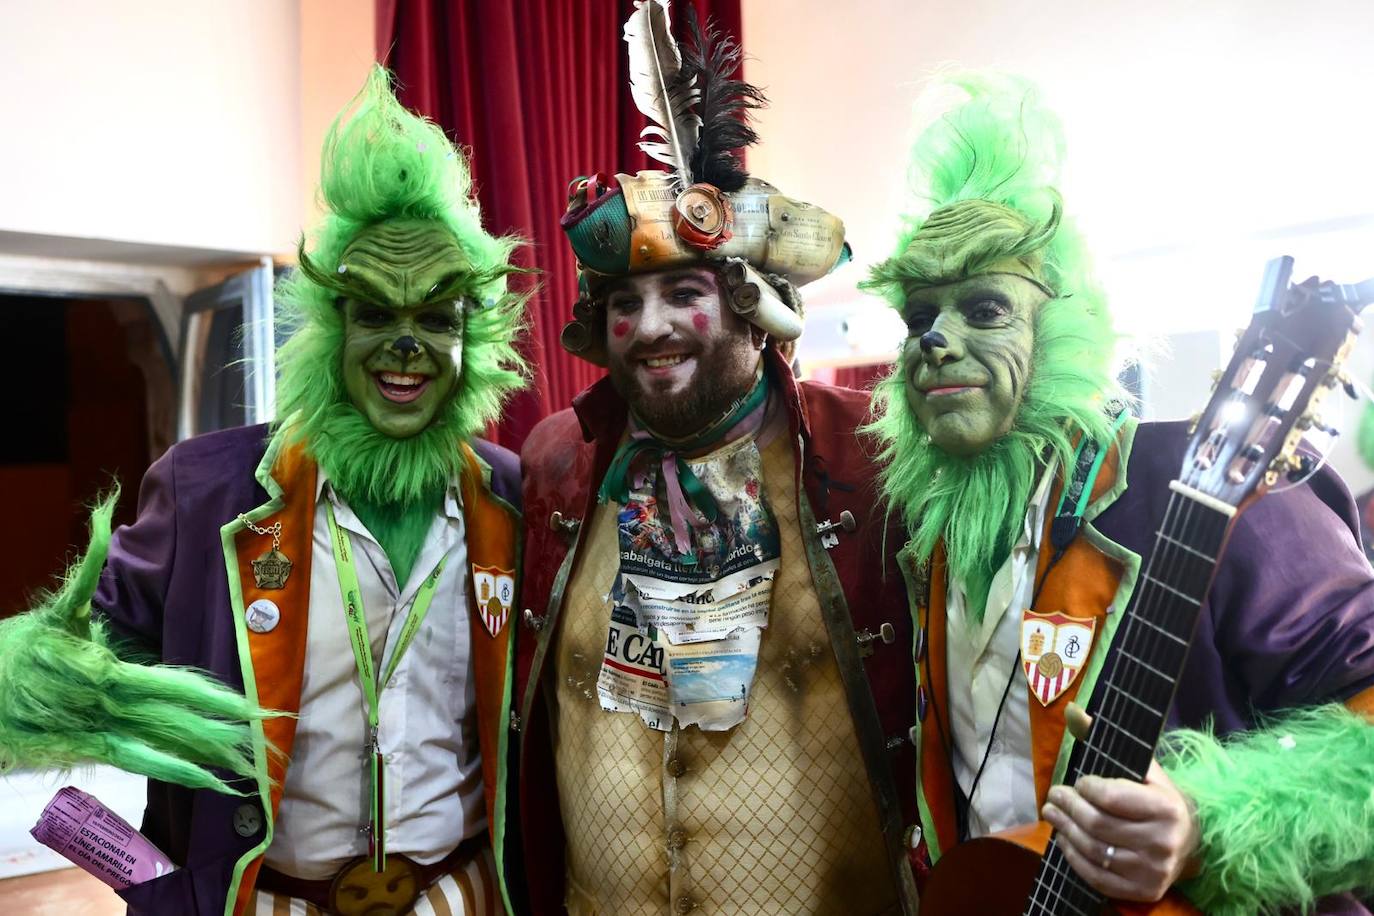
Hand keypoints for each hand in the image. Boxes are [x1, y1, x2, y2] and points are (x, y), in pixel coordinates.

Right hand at [0, 494, 269, 793]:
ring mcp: (96, 733)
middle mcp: (105, 707)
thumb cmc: (18, 648)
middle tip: (270, 735)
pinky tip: (208, 781)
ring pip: (161, 747)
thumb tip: (105, 512)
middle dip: (223, 731)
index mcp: (103, 670)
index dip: (212, 698)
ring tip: (251, 766)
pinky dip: (175, 772)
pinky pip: (137, 763)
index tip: (250, 704)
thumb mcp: (56, 609)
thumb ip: (87, 568)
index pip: (170, 686)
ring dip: (207, 758)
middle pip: (175, 722)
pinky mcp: (87, 751)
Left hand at [1040, 703, 1200, 901]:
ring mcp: (1153, 872)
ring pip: (1093, 850)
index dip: (1085, 787)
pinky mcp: (1143, 892)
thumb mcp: (1141, 768)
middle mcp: (1163, 843)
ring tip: (1052, 813)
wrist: (1188, 841)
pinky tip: (1064, 839)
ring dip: (1064, 829)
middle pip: (1097, 825)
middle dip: (1068, 807)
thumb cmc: (1157, 798)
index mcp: (1167, 808)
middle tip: (1054, 796)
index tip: (1078, 782)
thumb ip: (1105, 740)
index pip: (1111, 797)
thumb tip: (1072, 711)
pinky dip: (1073, 857)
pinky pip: (1097, 876)